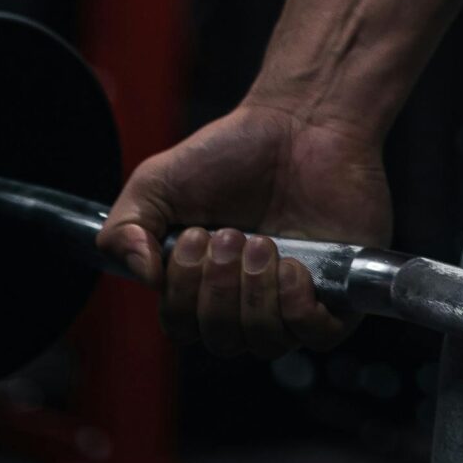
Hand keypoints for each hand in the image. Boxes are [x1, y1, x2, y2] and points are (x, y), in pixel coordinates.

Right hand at [96, 98, 392, 359]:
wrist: (303, 120)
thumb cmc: (235, 150)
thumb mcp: (159, 181)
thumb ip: (125, 229)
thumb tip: (141, 278)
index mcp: (205, 283)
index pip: (183, 327)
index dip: (183, 294)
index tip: (195, 237)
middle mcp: (248, 297)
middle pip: (222, 341)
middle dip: (219, 288)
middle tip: (232, 234)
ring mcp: (294, 297)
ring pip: (265, 342)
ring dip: (256, 294)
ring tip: (263, 242)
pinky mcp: (337, 290)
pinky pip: (317, 336)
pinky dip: (298, 308)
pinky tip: (294, 267)